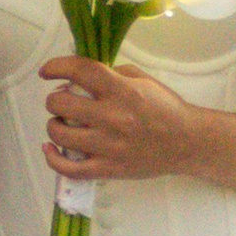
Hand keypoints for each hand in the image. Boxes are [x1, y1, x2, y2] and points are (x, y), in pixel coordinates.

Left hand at [40, 53, 191, 184]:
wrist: (188, 142)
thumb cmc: (166, 108)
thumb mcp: (144, 80)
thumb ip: (113, 74)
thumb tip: (81, 76)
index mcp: (122, 91)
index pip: (80, 71)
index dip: (56, 66)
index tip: (47, 71)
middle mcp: (112, 117)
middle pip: (61, 104)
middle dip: (54, 100)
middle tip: (62, 101)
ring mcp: (108, 146)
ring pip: (59, 135)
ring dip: (53, 125)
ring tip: (60, 123)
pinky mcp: (108, 169)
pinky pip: (70, 169)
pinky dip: (53, 159)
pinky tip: (50, 149)